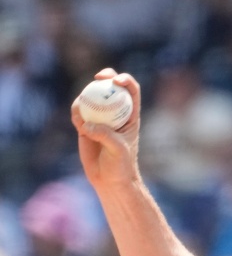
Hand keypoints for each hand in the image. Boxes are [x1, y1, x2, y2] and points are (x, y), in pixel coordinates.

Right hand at [70, 68, 142, 190]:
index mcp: (130, 115)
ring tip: (84, 114)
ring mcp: (100, 118)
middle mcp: (115, 113)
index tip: (116, 81)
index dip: (126, 80)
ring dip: (86, 98)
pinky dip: (76, 113)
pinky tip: (78, 123)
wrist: (109, 179)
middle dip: (106, 76)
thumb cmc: (121, 165)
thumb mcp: (118, 150)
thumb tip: (87, 123)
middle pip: (110, 87)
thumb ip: (105, 135)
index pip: (131, 91)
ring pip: (91, 97)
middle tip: (98, 77)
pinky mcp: (85, 125)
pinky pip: (78, 112)